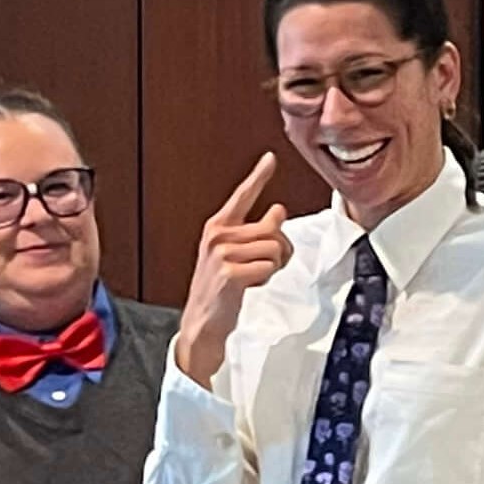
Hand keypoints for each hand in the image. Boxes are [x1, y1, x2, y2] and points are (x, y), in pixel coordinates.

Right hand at [173, 154, 290, 386]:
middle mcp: (218, 236)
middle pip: (273, 230)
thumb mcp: (238, 256)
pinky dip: (266, 279)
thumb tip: (278, 211)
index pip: (242, 196)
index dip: (258, 176)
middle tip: (268, 266)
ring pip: (275, 249)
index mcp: (218, 227)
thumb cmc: (220, 289)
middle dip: (280, 250)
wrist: (202, 324)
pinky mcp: (230, 274)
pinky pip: (268, 268)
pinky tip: (250, 286)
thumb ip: (257, 233)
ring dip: (274, 266)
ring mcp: (222, 254)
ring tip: (256, 276)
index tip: (270, 158)